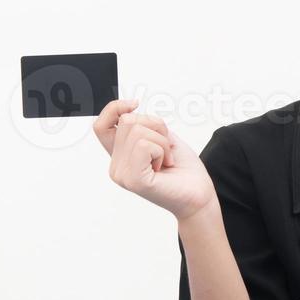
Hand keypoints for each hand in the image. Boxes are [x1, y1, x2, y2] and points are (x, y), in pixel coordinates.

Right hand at [93, 99, 216, 219]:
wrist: (198, 195)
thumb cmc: (183, 168)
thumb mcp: (161, 137)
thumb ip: (141, 125)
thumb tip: (128, 110)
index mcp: (120, 155)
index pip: (100, 125)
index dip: (114, 108)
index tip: (135, 104)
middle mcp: (116, 165)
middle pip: (127, 121)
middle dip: (155, 127)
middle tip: (166, 149)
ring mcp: (122, 174)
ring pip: (137, 131)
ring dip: (161, 141)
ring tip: (166, 159)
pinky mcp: (133, 180)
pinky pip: (144, 146)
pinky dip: (161, 151)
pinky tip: (164, 166)